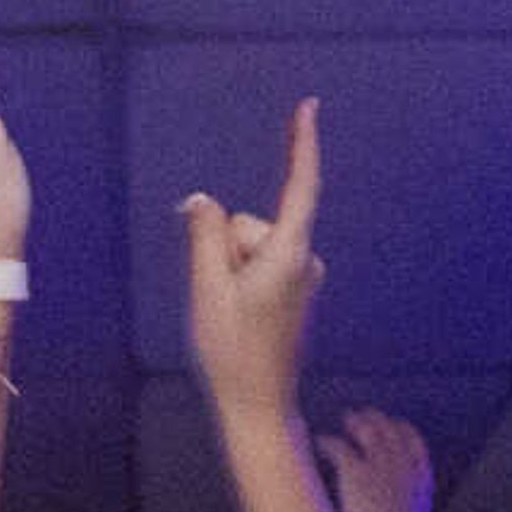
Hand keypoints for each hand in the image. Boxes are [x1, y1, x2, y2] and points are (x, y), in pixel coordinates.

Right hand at [181, 99, 323, 422]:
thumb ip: (205, 235)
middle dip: (226, 250)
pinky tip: (238, 317)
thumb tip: (202, 201)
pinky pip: (256, 266)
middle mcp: (305, 260)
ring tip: (231, 315)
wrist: (258, 405)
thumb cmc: (233, 351)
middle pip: (249, 225)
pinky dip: (240, 281)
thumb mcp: (208, 288)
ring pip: (249, 248)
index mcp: (289, 254)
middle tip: (223, 300)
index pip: (300, 185)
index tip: (309, 106)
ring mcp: (302, 277)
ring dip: (230, 271)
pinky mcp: (294, 291)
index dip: (303, 144)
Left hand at [317, 410, 434, 511]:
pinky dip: (328, 441)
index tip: (394, 425)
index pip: (414, 442)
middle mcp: (401, 465)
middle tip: (363, 416)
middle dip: (378, 420)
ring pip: (368, 431)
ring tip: (346, 420)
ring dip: (357, 422)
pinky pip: (339, 446)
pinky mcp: (355, 470)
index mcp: (420, 479)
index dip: (402, 430)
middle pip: (390, 430)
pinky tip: (320, 441)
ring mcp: (379, 465)